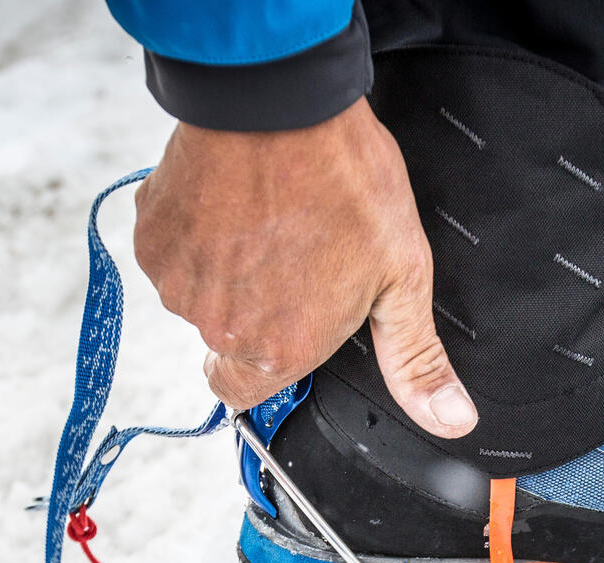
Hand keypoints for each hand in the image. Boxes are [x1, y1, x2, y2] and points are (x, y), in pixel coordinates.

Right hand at [134, 98, 476, 438]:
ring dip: (222, 268)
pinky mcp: (153, 235)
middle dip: (253, 306)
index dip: (263, 366)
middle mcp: (221, 328)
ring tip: (264, 218)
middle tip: (290, 251)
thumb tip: (450, 420)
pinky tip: (230, 199)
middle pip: (226, 338)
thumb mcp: (401, 275)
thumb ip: (415, 358)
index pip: (243, 393)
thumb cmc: (345, 183)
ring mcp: (179, 281)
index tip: (280, 328)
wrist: (281, 101)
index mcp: (280, 349)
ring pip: (197, 292)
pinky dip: (193, 232)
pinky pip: (170, 249)